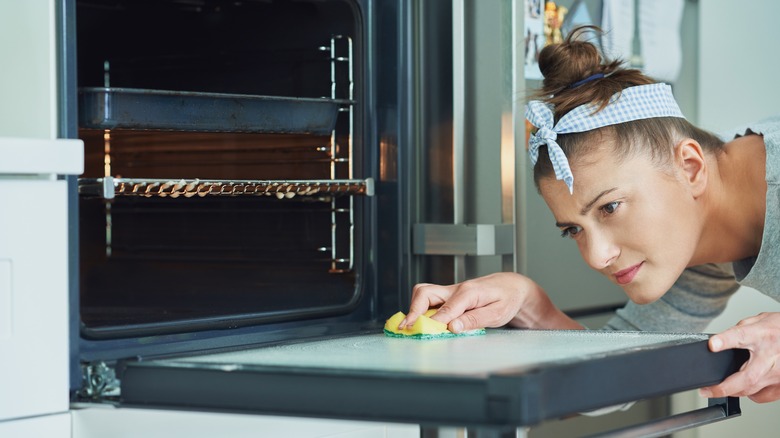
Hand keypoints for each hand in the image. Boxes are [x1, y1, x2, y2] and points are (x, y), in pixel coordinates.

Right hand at [399, 272, 580, 332]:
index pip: (446, 308)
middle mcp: (455, 289)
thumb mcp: (497, 313)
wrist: (512, 287)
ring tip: (409, 326)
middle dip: (413, 310)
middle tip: (407, 327)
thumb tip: (452, 327)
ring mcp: (450, 292)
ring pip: (423, 294)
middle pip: (425, 293)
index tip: (426, 332)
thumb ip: (474, 320)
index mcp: (468, 292)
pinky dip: (421, 310)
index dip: (435, 322)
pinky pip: (429, 300)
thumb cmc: (507, 299)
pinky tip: (420, 322)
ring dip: (414, 309)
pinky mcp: (448, 297)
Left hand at [700, 312, 779, 402]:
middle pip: (746, 378)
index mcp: (762, 335)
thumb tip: (720, 341)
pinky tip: (746, 388)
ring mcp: (778, 374)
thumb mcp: (759, 320)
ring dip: (735, 391)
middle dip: (723, 388)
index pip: (740, 336)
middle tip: (706, 390)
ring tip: (723, 387)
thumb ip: (740, 329)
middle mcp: (771, 357)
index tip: (712, 345)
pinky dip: (752, 394)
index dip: (724, 341)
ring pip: (753, 391)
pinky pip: (763, 396)